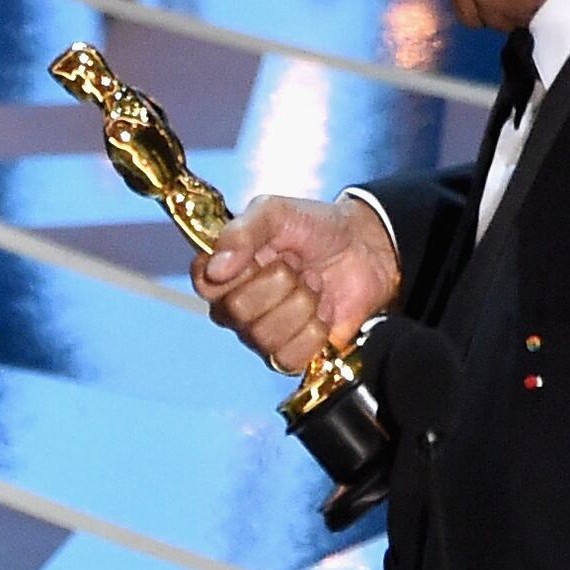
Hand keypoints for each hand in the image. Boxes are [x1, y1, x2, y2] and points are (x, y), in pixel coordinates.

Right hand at [194, 195, 398, 377]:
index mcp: (223, 272)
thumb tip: (215, 269)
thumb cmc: (316, 228)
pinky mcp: (290, 354)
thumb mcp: (275, 212)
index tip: (261, 254)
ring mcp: (260, 334)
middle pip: (239, 310)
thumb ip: (241, 233)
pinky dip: (315, 330)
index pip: (204, 284)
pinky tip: (321, 310)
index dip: (237, 271)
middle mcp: (235, 307)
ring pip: (266, 336)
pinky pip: (290, 357)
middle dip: (281, 282)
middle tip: (297, 265)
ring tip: (312, 284)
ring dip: (302, 304)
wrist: (365, 247)